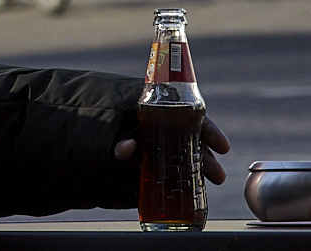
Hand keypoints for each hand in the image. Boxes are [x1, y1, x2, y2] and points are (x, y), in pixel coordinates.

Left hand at [112, 117, 230, 184]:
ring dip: (201, 171)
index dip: (208, 130)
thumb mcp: (110, 135)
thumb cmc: (104, 135)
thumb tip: (126, 148)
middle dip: (208, 158)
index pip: (188, 118)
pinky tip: (192, 194)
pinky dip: (184, 186)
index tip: (222, 146)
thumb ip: (117, 143)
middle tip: (217, 175)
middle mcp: (162, 134)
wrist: (89, 154)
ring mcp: (160, 154)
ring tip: (211, 182)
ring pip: (186, 160)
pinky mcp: (155, 173)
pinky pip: (174, 177)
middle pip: (192, 143)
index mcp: (156, 116)